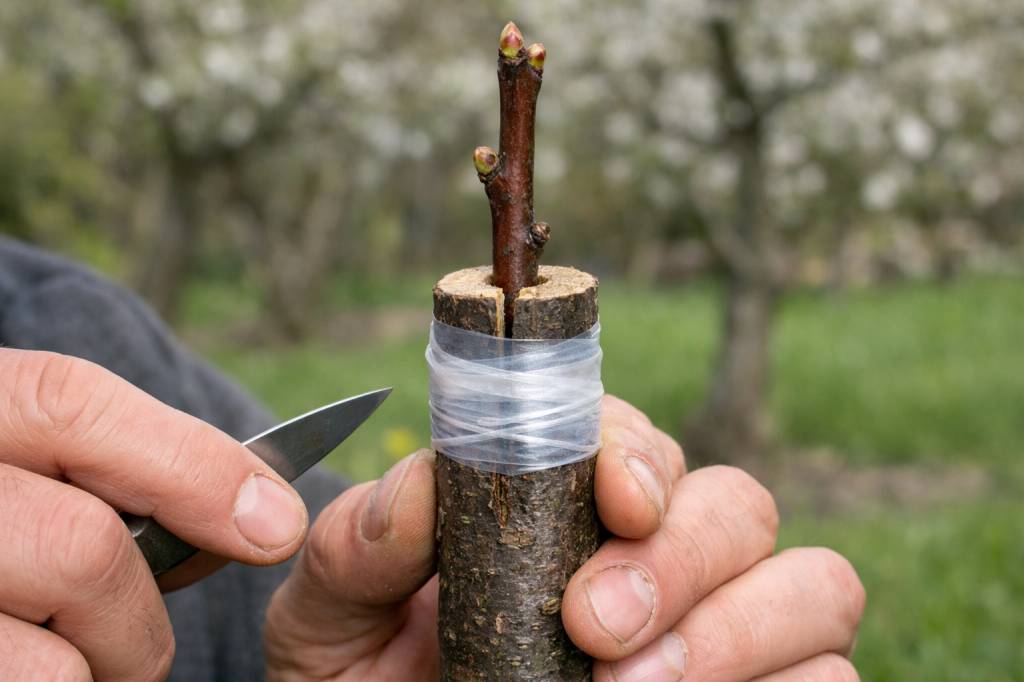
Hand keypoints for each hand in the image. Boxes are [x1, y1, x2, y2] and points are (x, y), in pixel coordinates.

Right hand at [0, 350, 309, 680]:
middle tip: (140, 649)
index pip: (70, 407)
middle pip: (80, 549)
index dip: (193, 468)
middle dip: (140, 621)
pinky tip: (29, 673)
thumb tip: (258, 516)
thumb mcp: (35, 465)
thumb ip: (133, 472)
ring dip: (98, 678)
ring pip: (52, 663)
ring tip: (75, 671)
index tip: (277, 527)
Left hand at [263, 395, 864, 680]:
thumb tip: (422, 489)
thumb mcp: (334, 616)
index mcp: (570, 506)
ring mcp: (723, 631)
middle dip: (682, 557)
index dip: (639, 455)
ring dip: (739, 630)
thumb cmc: (369, 675)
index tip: (613, 501)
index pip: (638, 442)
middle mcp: (661, 556)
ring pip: (812, 585)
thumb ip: (359, 545)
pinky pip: (832, 680)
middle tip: (594, 626)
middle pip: (740, 505)